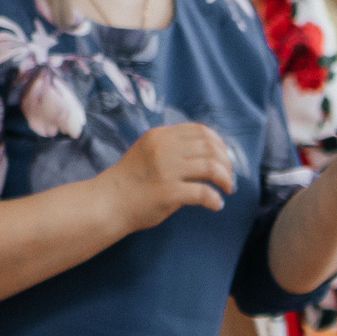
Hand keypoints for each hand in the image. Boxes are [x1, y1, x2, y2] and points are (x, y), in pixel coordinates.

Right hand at [102, 122, 234, 228]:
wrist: (108, 202)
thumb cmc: (131, 181)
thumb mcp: (149, 152)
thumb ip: (174, 149)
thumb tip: (209, 155)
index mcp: (160, 135)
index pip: (200, 130)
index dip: (219, 144)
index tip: (224, 158)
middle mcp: (164, 148)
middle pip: (210, 147)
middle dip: (226, 162)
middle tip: (228, 177)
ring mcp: (166, 170)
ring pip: (211, 166)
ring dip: (225, 179)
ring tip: (227, 189)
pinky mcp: (168, 192)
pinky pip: (203, 192)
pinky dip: (215, 199)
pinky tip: (216, 205)